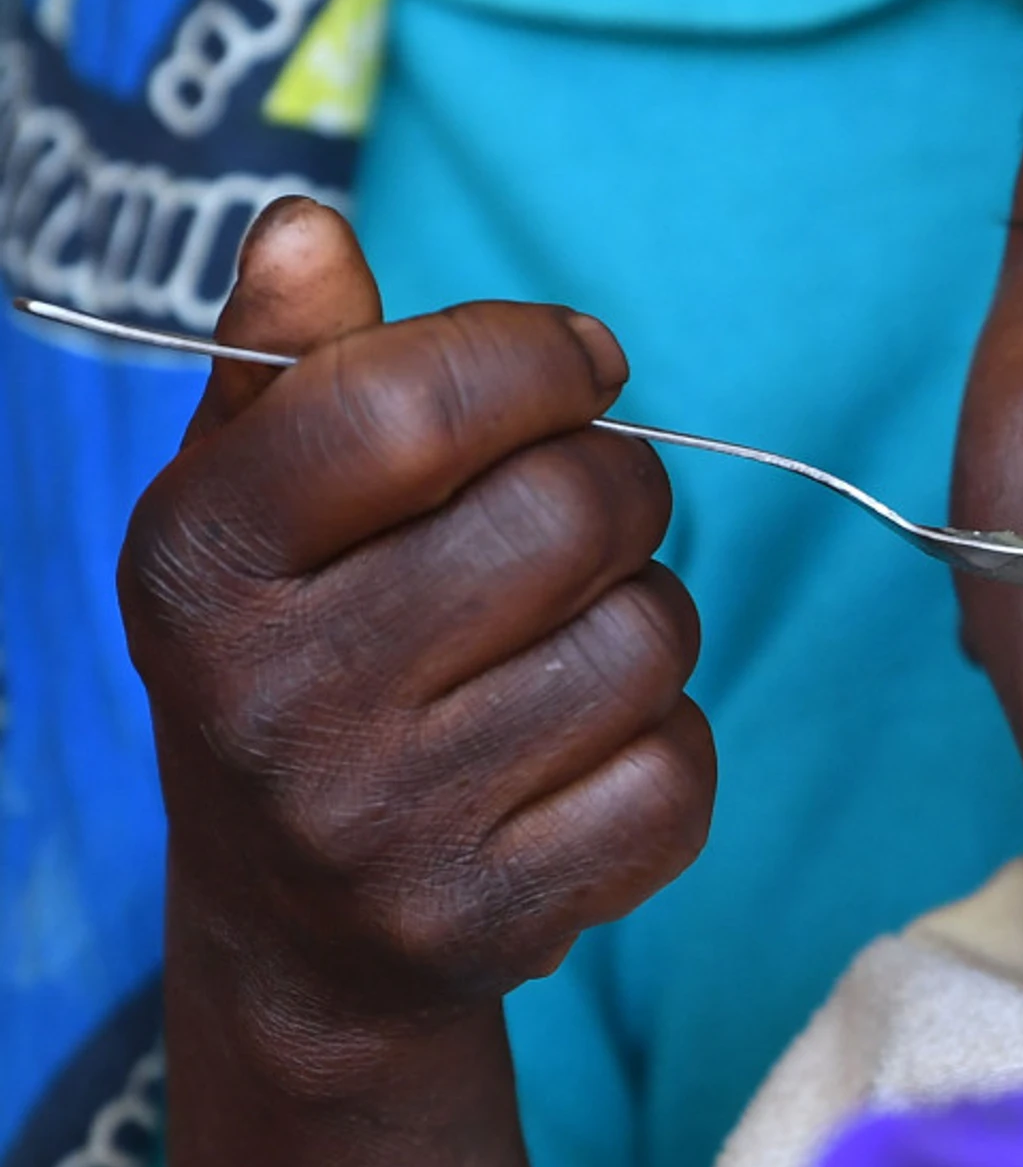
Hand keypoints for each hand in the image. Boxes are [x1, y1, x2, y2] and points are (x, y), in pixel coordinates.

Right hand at [125, 198, 714, 1084]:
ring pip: (647, 641)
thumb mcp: (255, 508)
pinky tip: (587, 754)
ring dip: (646, 620)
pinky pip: (678, 774)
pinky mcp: (486, 921)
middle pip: (568, 513)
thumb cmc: (304, 657)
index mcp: (201, 562)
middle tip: (586, 514)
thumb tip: (311, 230)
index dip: (533, 357)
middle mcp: (274, 699)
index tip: (581, 364)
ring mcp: (379, 826)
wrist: (296, 935)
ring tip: (568, 645)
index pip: (403, 404)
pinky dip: (668, 747)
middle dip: (617, 484)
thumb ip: (295, 364)